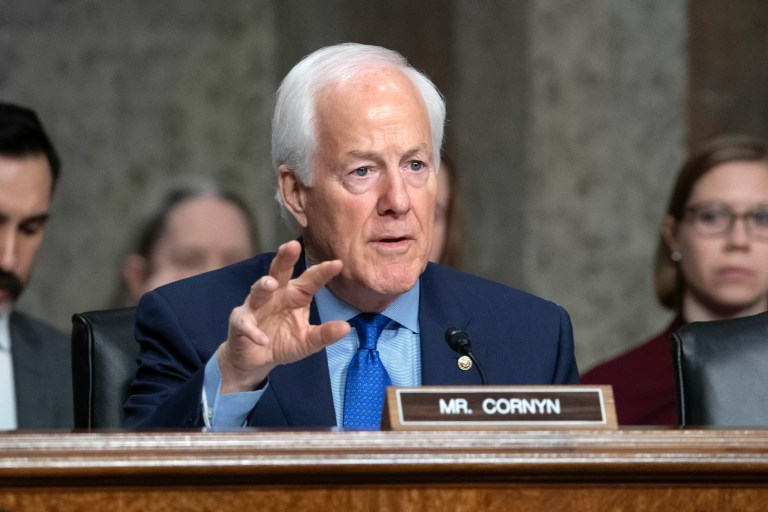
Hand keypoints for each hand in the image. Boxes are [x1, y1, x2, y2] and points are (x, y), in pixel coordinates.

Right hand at [217, 240, 350, 393]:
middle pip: (279, 271)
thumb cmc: (283, 342)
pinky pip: (245, 323)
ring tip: (271, 284)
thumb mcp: (308, 341)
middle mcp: (275, 295)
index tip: (338, 263)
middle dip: (285, 258)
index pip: (310, 280)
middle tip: (292, 246)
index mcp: (295, 295)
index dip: (322, 271)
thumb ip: (324, 334)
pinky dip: (253, 331)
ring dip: (263, 286)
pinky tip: (262, 338)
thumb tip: (346, 328)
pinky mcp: (240, 322)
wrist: (257, 360)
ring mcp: (255, 307)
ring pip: (258, 291)